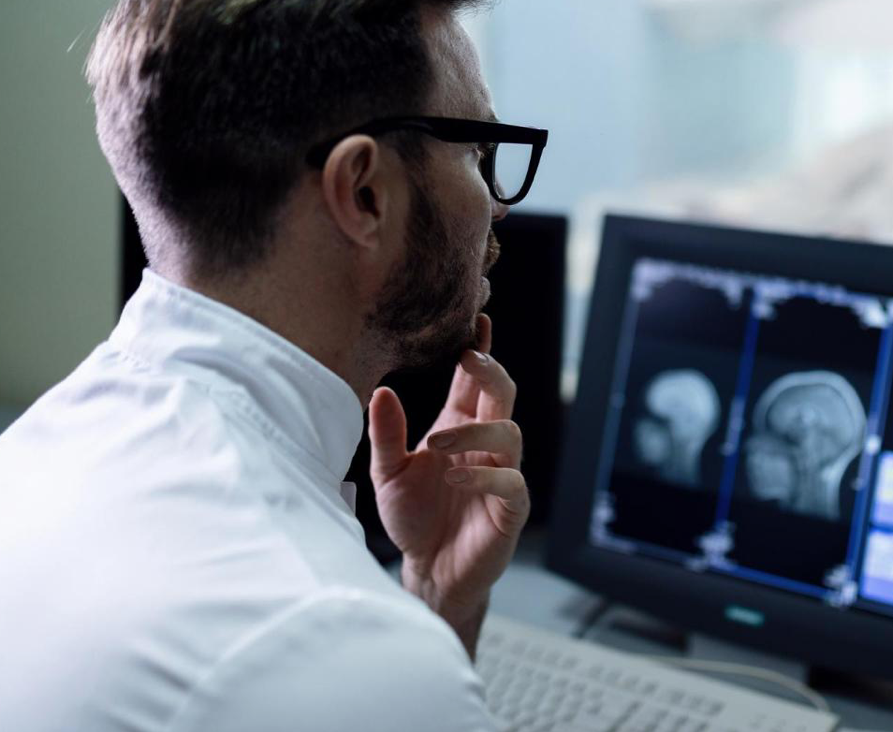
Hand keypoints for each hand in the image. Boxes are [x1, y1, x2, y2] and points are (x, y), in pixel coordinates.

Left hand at [367, 315, 528, 655]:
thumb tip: (381, 391)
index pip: (474, 380)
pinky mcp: (510, 507)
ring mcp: (502, 472)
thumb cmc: (412, 518)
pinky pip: (511, 480)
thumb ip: (387, 435)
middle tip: (468, 358)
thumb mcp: (387, 474)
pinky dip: (485, 474)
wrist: (427, 572)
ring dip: (477, 429)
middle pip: (502, 393)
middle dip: (490, 370)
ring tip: (439, 442)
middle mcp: (485, 443)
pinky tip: (456, 475)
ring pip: (510, 431)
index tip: (476, 319)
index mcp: (459, 425)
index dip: (479, 349)